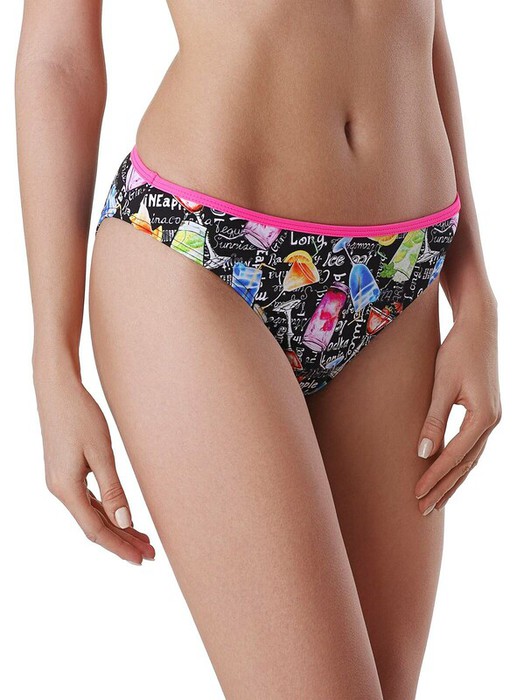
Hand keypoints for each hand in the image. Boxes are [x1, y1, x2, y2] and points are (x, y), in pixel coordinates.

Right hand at [34, 374, 154, 563]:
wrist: (57, 389)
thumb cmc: (80, 416)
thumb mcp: (101, 453)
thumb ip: (113, 490)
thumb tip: (125, 522)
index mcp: (66, 489)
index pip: (95, 530)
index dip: (119, 546)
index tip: (141, 559)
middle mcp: (60, 490)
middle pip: (94, 526)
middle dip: (122, 541)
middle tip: (150, 554)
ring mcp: (61, 481)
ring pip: (92, 514)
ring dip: (117, 527)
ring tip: (143, 539)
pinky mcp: (66, 472)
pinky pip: (88, 500)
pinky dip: (107, 511)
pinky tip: (122, 516)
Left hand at [414, 306, 501, 514]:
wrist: (479, 327)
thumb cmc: (457, 351)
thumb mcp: (442, 384)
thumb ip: (433, 420)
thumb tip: (423, 453)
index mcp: (483, 416)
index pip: (454, 456)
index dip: (434, 477)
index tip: (416, 494)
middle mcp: (492, 422)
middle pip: (465, 464)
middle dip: (444, 488)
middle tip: (423, 510)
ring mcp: (493, 419)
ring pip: (471, 459)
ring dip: (453, 481)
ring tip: (435, 502)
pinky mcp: (487, 413)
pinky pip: (473, 447)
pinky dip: (460, 464)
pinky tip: (450, 475)